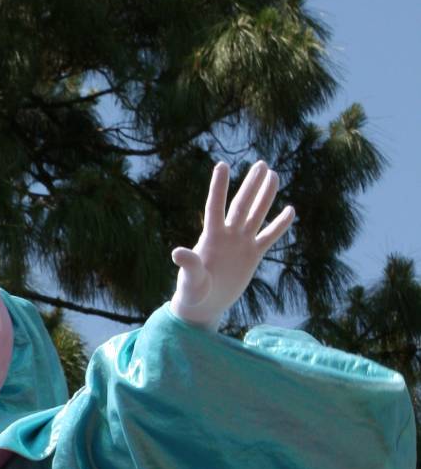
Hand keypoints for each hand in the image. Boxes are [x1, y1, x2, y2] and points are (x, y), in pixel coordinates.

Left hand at [170, 159, 295, 330]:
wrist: (204, 304)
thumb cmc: (193, 291)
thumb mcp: (190, 279)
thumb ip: (188, 264)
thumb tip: (177, 252)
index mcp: (211, 237)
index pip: (215, 206)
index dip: (219, 187)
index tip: (222, 165)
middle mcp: (228, 235)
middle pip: (242, 205)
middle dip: (251, 185)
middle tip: (262, 164)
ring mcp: (241, 243)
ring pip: (256, 215)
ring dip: (265, 197)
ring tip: (273, 176)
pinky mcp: (252, 255)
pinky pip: (269, 237)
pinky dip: (279, 225)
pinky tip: (290, 210)